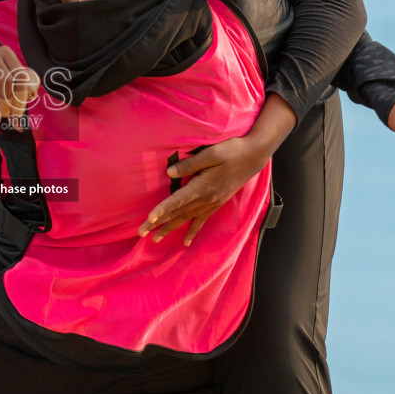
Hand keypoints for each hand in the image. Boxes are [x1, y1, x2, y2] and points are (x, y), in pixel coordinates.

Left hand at [139, 134, 269, 245]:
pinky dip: (192, 232)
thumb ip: (190, 164)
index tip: (150, 218)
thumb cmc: (232, 151)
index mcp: (202, 187)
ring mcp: (211, 204)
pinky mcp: (216, 204)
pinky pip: (201, 221)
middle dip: (158, 224)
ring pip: (186, 219)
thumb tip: (169, 173)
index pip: (177, 201)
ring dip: (170, 229)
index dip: (162, 209)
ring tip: (155, 239)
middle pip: (177, 214)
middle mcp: (206, 200)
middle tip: (141, 233)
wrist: (253, 157)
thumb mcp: (211, 153)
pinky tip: (186, 243)